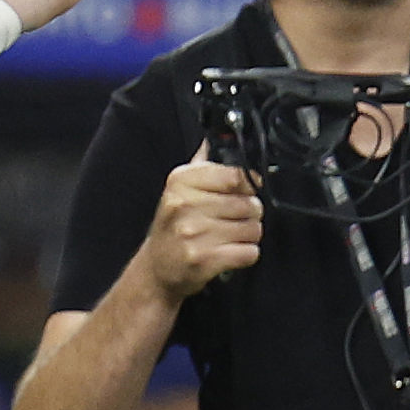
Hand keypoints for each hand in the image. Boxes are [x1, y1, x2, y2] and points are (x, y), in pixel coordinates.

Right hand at [139, 157, 263, 302]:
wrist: (156, 269)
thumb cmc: (173, 228)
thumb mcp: (179, 191)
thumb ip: (201, 167)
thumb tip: (215, 140)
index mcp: (180, 182)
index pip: (236, 175)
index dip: (248, 185)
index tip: (246, 191)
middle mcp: (185, 205)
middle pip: (249, 204)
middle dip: (250, 214)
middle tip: (233, 221)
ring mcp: (194, 233)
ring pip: (253, 229)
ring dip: (248, 236)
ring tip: (230, 238)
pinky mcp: (204, 259)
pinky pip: (249, 252)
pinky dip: (246, 255)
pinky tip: (230, 253)